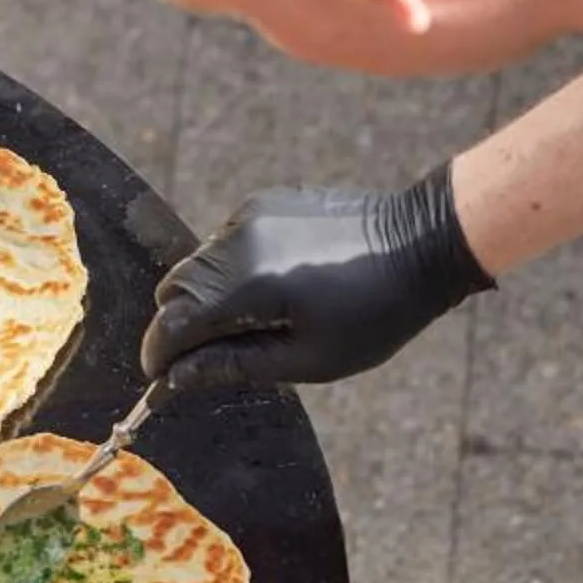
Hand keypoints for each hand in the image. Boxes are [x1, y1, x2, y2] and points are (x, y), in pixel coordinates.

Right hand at [141, 166, 494, 392]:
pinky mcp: (265, 202)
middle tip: (198, 360)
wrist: (424, 241)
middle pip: (174, 290)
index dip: (158, 356)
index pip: (173, 323)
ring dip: (201, 299)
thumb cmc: (376, 313)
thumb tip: (176, 380)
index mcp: (250, 284)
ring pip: (196, 265)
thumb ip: (234, 366)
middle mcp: (239, 241)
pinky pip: (223, 243)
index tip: (160, 380)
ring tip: (241, 326)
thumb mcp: (308, 359)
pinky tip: (266, 290)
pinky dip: (226, 272)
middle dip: (175, 327)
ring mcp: (250, 215)